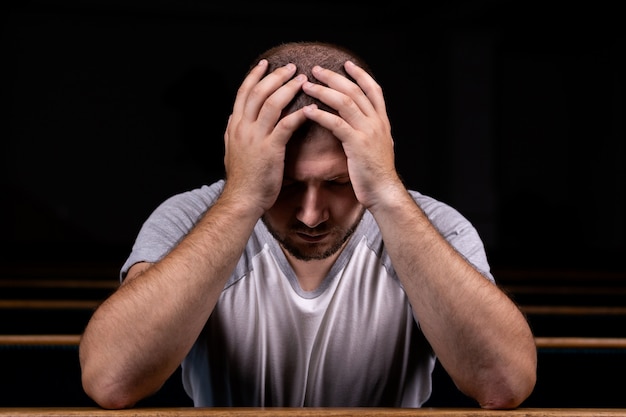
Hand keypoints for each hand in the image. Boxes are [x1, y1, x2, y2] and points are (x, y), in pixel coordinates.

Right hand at [223, 60, 307, 213]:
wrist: (242, 199)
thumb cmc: (242, 178)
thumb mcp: (231, 150)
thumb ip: (232, 132)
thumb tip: (232, 117)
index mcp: (235, 126)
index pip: (243, 93)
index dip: (254, 76)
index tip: (265, 63)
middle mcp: (243, 128)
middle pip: (258, 92)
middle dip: (275, 76)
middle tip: (291, 67)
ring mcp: (256, 138)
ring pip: (271, 104)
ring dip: (288, 89)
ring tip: (303, 79)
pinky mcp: (270, 150)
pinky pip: (285, 125)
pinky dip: (298, 114)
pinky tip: (310, 108)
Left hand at [301, 61, 401, 209]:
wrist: (384, 191)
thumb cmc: (376, 173)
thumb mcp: (378, 146)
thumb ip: (370, 131)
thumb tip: (361, 124)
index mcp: (382, 121)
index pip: (373, 89)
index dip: (360, 75)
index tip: (346, 63)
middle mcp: (376, 122)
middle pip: (355, 91)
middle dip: (334, 78)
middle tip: (316, 70)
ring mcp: (368, 132)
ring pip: (345, 102)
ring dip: (323, 91)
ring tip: (307, 86)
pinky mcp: (357, 144)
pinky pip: (336, 123)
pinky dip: (321, 115)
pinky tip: (307, 111)